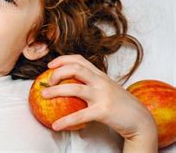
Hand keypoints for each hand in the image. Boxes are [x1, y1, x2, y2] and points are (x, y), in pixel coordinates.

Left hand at [41, 54, 157, 142]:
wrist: (140, 119)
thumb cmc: (120, 104)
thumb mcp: (106, 88)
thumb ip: (92, 83)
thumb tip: (68, 83)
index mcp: (100, 75)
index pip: (79, 59)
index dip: (62, 59)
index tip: (50, 65)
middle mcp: (101, 81)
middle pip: (75, 69)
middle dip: (57, 72)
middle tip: (47, 81)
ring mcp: (102, 95)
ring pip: (75, 88)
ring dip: (56, 91)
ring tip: (44, 96)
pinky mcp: (103, 111)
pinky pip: (80, 115)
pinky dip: (66, 121)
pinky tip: (56, 125)